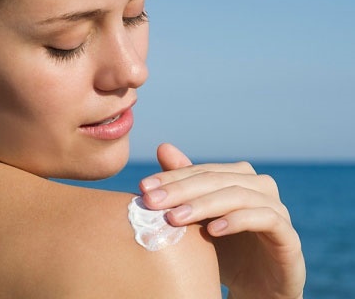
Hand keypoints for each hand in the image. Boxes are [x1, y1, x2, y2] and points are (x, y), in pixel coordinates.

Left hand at [139, 143, 305, 298]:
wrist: (256, 287)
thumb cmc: (225, 248)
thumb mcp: (199, 217)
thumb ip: (184, 184)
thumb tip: (163, 147)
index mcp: (239, 177)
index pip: (201, 171)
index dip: (172, 177)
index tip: (143, 188)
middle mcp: (260, 186)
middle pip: (216, 180)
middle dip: (181, 190)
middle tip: (152, 202)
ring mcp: (277, 208)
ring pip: (238, 195)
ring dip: (203, 205)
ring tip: (175, 218)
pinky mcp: (288, 235)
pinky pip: (265, 219)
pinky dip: (237, 221)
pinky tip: (213, 231)